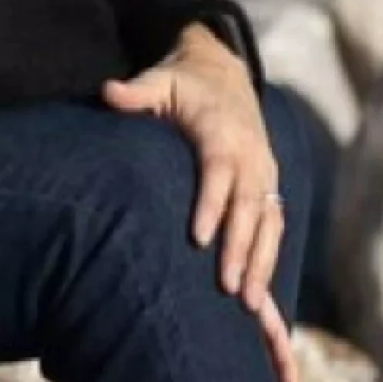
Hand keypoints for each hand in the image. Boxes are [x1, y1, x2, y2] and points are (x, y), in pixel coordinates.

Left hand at [100, 28, 302, 381]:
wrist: (224, 74)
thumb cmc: (182, 84)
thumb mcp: (158, 80)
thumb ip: (135, 92)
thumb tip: (108, 91)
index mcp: (221, 130)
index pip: (219, 170)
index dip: (211, 204)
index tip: (198, 239)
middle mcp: (251, 155)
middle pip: (248, 206)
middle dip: (240, 249)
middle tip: (228, 290)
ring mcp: (264, 174)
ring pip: (269, 224)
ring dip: (261, 265)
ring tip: (250, 307)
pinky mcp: (269, 189)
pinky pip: (274, 229)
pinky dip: (270, 262)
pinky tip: (263, 299)